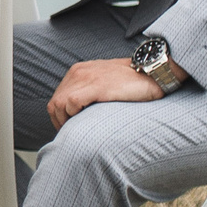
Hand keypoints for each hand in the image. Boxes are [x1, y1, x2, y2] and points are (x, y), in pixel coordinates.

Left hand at [47, 58, 170, 128]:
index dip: (60, 117)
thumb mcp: (105, 83)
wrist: (152, 72)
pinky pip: (71, 102)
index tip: (68, 130)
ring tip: (76, 133)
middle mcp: (78, 73)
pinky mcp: (96, 85)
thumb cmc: (133, 82)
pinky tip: (83, 122)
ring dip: (65, 122)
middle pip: (54, 103)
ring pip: (59, 104)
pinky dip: (73, 116)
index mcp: (79, 71)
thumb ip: (91, 92)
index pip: (57, 98)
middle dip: (59, 123)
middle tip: (70, 136)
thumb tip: (82, 113)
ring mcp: (86, 78)